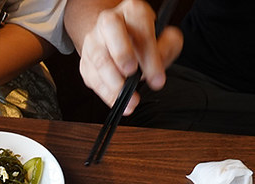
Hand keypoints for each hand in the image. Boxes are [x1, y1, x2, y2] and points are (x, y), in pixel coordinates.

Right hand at [77, 0, 182, 114]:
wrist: (115, 41)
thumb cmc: (140, 40)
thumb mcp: (162, 38)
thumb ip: (168, 47)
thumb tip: (159, 68)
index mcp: (132, 11)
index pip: (141, 29)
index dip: (150, 56)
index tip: (157, 79)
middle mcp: (109, 21)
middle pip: (110, 29)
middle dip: (121, 52)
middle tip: (131, 73)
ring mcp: (93, 41)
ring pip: (98, 58)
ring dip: (113, 82)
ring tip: (129, 99)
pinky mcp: (85, 62)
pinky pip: (92, 78)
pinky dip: (106, 94)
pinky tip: (119, 101)